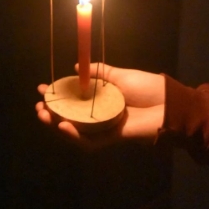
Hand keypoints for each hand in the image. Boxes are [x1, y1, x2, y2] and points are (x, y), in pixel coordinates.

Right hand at [35, 63, 164, 148]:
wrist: (169, 105)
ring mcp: (106, 127)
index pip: (74, 98)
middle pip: (71, 117)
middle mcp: (101, 114)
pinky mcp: (113, 138)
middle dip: (52, 113)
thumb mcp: (120, 75)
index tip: (41, 88)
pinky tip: (64, 127)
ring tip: (44, 116)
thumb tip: (75, 67)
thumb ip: (100, 72)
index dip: (57, 95)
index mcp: (102, 98)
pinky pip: (90, 141)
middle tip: (39, 108)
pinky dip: (76, 136)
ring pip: (77, 131)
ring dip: (58, 125)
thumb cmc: (148, 87)